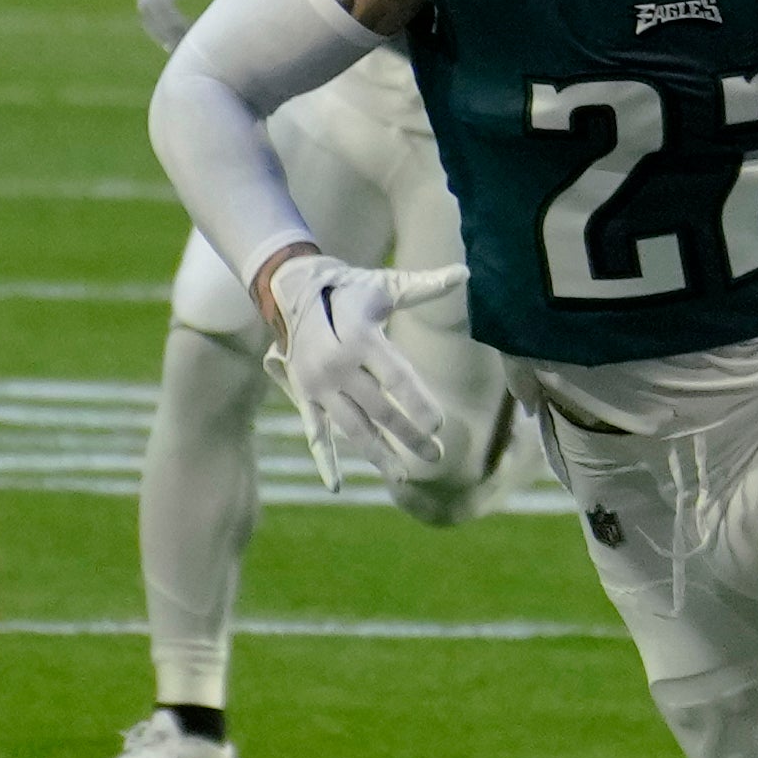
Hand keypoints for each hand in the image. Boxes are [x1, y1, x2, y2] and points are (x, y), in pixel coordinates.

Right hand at [138, 0, 230, 49]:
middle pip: (147, 8)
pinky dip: (160, 26)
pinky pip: (151, 10)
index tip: (188, 31)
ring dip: (160, 31)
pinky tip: (174, 39)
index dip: (168, 18)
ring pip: (146, 11)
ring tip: (178, 48)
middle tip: (183, 46)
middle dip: (163, 29)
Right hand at [264, 253, 463, 489]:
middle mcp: (336, 366)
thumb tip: (466, 272)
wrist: (291, 289)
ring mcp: (317, 385)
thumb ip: (424, 285)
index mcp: (360, 338)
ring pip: (352, 427)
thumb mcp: (385, 284)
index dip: (418, 402)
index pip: (396, 378)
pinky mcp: (304, 395)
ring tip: (404, 476)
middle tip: (437, 455)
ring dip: (379, 453)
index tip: (440, 424)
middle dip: (409, 435)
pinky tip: (336, 485)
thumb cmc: (349, 289)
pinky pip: (316, 431)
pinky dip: (325, 459)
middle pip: (379, 409)